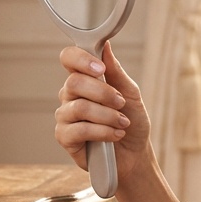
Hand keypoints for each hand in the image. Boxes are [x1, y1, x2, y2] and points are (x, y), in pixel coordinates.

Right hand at [54, 42, 150, 169]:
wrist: (135, 154)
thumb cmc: (132, 121)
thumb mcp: (131, 93)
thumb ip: (116, 71)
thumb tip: (106, 47)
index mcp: (84, 79)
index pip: (69, 58)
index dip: (81, 59)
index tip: (101, 69)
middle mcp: (70, 95)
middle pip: (74, 82)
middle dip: (103, 93)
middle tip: (121, 103)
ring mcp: (65, 116)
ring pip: (80, 108)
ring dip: (108, 116)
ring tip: (123, 123)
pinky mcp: (65, 137)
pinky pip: (80, 129)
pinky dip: (103, 132)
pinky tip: (114, 135)